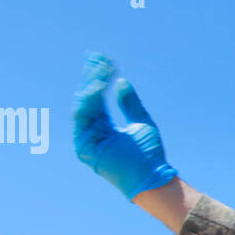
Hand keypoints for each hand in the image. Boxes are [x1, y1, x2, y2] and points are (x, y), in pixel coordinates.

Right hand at [73, 52, 177, 200]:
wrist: (151, 177)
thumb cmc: (149, 155)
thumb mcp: (141, 122)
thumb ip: (130, 103)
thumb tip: (121, 81)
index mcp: (104, 128)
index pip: (97, 99)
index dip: (100, 79)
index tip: (105, 60)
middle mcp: (93, 132)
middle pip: (88, 99)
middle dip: (92, 77)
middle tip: (97, 57)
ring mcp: (87, 139)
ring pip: (84, 105)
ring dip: (91, 85)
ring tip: (101, 69)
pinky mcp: (84, 146)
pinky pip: (83, 116)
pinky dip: (90, 99)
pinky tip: (99, 85)